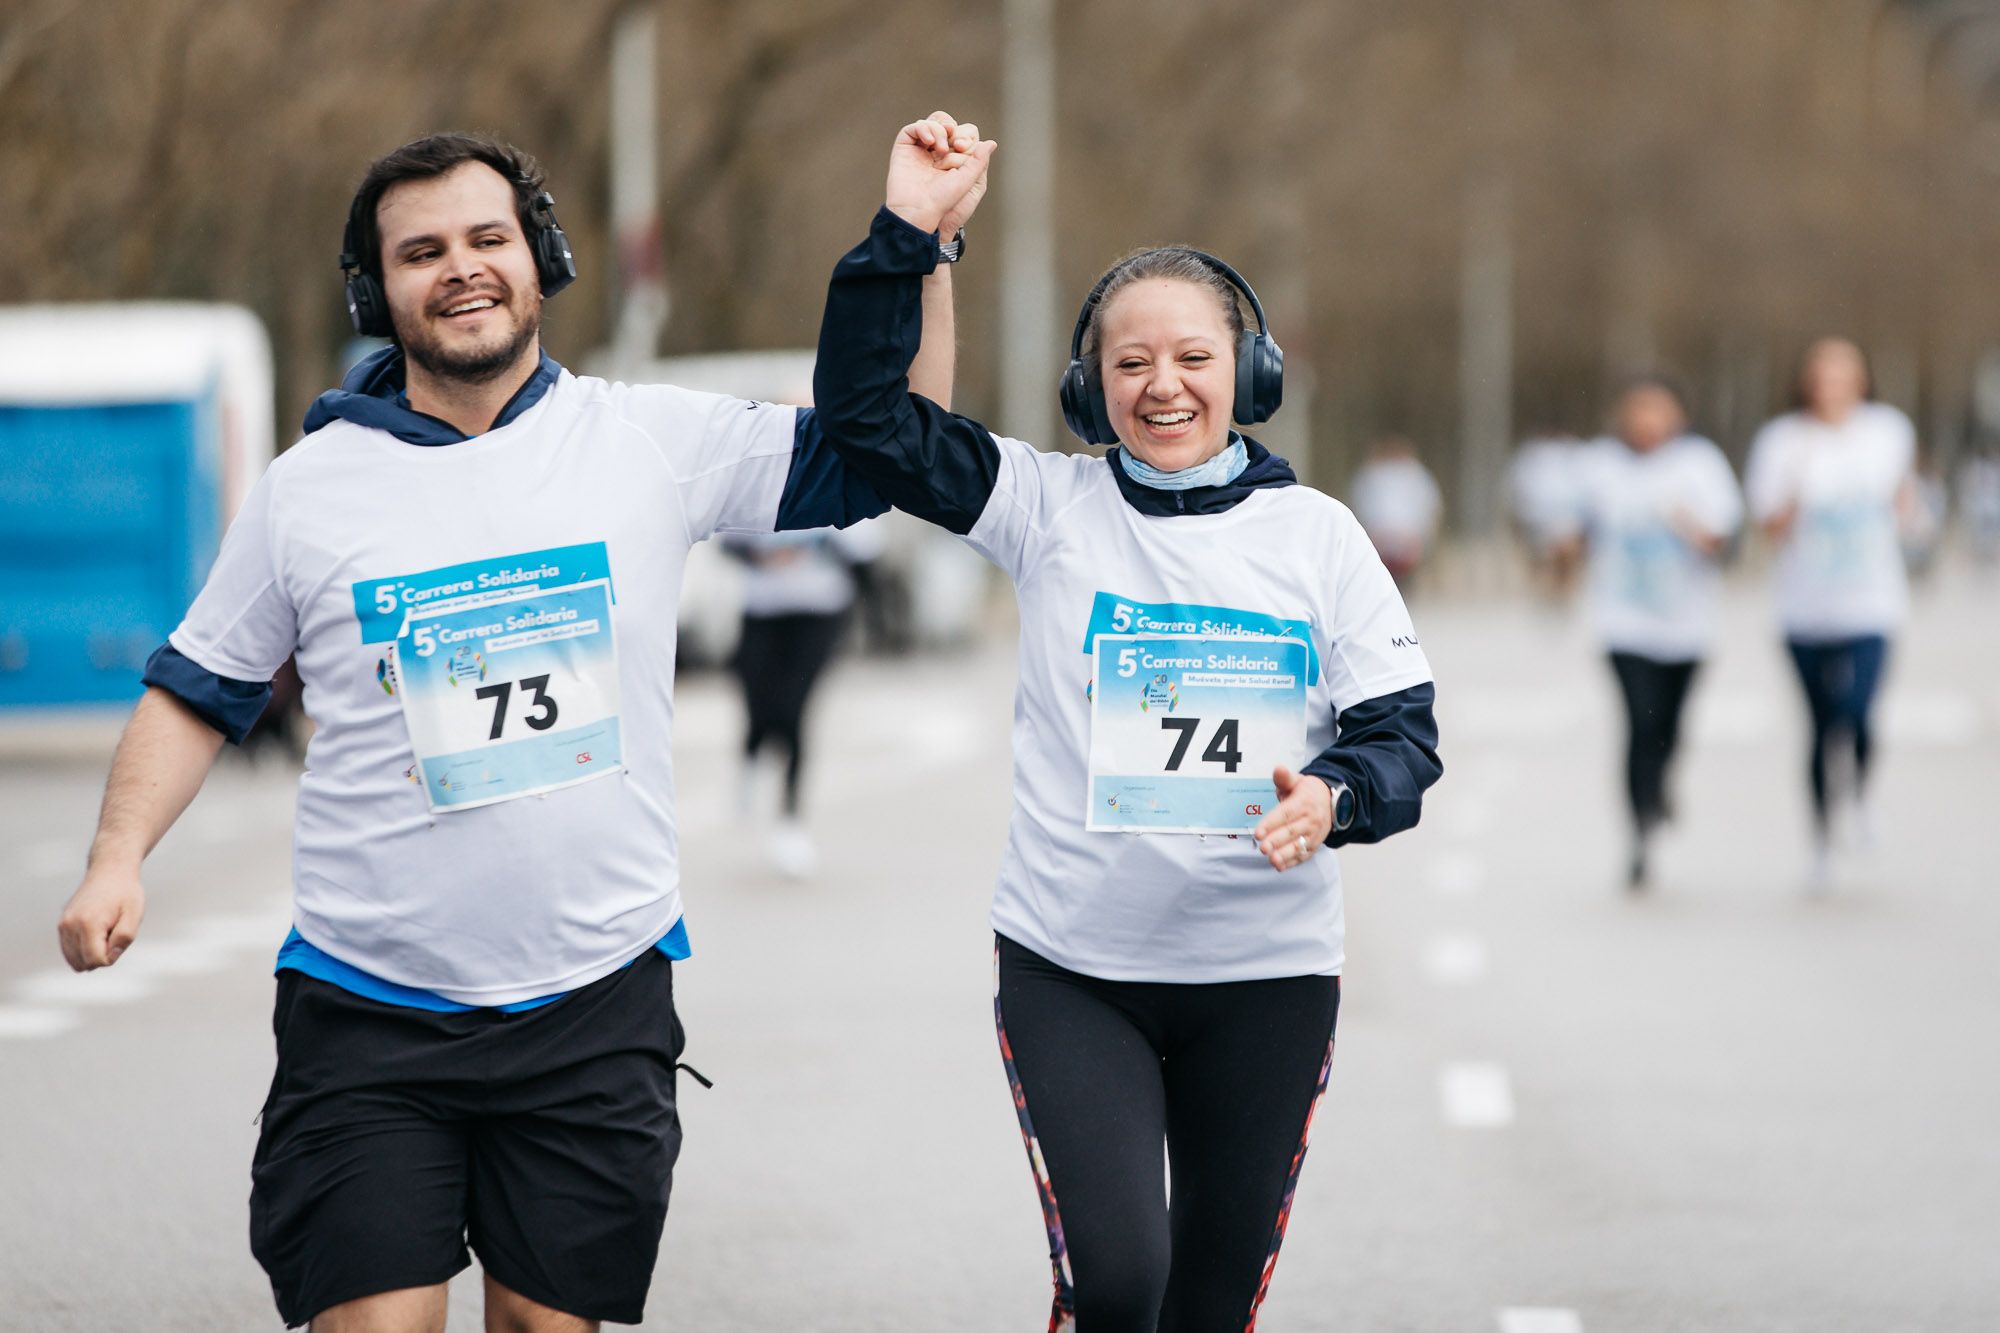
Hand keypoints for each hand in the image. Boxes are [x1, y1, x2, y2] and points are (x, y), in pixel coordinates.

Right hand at [57, 864, 146, 970]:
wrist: (109, 871)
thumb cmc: (125, 892)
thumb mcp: (135, 913)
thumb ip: (125, 938)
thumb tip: (109, 957)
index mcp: (88, 923)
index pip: (96, 960)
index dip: (113, 955)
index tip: (120, 937)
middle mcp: (69, 925)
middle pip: (84, 963)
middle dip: (102, 955)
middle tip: (113, 933)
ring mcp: (62, 926)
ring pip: (75, 961)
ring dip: (93, 953)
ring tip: (105, 931)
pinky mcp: (61, 926)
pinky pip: (70, 953)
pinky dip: (84, 950)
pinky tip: (96, 933)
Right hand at [885, 110, 996, 235]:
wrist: (918, 210)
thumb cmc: (942, 201)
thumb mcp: (967, 181)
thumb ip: (979, 161)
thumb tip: (992, 143)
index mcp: (953, 160)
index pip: (963, 134)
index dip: (966, 135)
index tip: (963, 147)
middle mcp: (936, 153)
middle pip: (948, 125)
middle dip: (955, 130)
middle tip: (956, 145)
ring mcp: (920, 150)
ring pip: (933, 123)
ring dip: (940, 129)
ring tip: (940, 149)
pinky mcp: (904, 148)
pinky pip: (913, 128)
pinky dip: (923, 127)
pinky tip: (929, 141)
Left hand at [1252, 767, 1333, 872]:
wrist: (1331, 801)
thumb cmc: (1307, 792)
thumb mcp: (1296, 781)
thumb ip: (1284, 778)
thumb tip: (1278, 769)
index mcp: (1303, 803)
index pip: (1285, 814)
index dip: (1271, 824)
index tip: (1258, 832)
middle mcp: (1310, 819)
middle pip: (1291, 832)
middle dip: (1276, 841)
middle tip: (1263, 847)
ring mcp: (1314, 834)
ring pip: (1299, 846)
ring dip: (1285, 855)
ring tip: (1272, 860)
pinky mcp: (1315, 844)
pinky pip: (1304, 855)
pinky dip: (1292, 862)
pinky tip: (1280, 866)